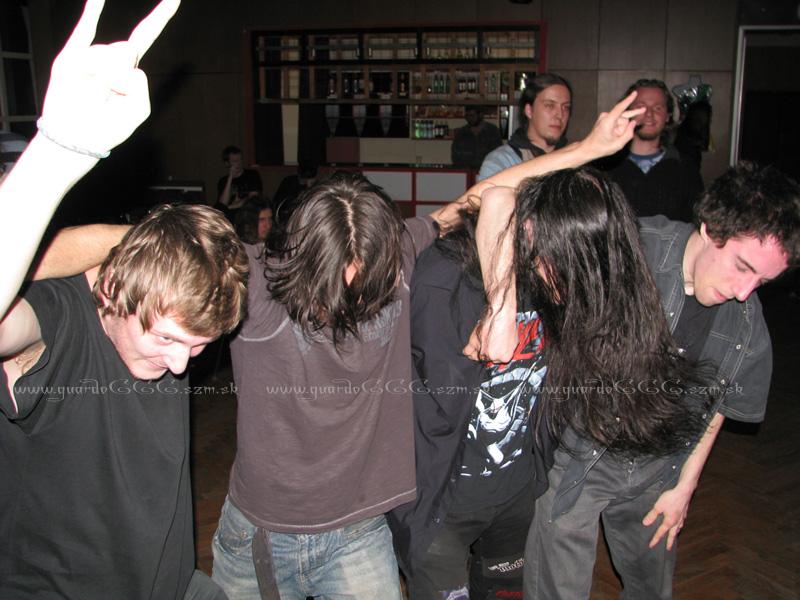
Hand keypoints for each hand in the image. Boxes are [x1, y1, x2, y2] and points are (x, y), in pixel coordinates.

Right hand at [38, 0, 179, 156]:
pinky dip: (92, 12)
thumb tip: (113, 64)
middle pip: (125, 50)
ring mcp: (90, 55)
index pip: (146, 35)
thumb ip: (137, 82)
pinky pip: (82, 31)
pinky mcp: (69, 58)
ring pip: (105, 55)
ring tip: (92, 95)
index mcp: (130, 67)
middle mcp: (110, 55)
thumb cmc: (109, 125)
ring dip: (102, 79)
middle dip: (121, 75)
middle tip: (110, 96)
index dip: (160, 15)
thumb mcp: (137, 109)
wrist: (78, 137)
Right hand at [463, 308, 516, 363]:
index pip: (499, 361)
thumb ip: (508, 350)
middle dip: (488, 353)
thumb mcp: (515, 340)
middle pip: (487, 359)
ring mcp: (482, 351)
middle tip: (489, 345)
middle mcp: (492, 357)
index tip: (496, 348)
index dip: (497, 354)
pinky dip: (469, 351)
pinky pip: (467, 352)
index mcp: (504, 358)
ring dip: (477, 354)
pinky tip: (472, 348)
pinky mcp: (473, 343)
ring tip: (481, 348)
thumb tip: (504, 351)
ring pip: (476, 357)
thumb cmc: (508, 325)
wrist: (500, 315)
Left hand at [580, 91, 645, 159]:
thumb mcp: (618, 145)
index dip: (629, 100)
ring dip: (620, 129)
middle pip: (624, 118)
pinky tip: (613, 134)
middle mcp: (605, 116)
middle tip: (618, 136)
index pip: (620, 108)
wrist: (588, 148)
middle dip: (624, 128)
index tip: (634, 93)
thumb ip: (629, 133)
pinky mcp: (604, 118)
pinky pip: (617, 120)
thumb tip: (634, 122)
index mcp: (608, 122)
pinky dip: (618, 128)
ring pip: (621, 120)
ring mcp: (604, 116)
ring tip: (613, 137)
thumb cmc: (601, 148)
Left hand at [642, 484, 694, 549]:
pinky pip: (681, 523)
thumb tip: (645, 524)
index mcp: (669, 522)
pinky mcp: (684, 513)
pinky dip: (679, 526)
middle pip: (672, 534)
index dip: (655, 539)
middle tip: (668, 548)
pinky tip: (678, 524)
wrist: (684, 491)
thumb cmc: (670, 498)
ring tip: (673, 537)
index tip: (651, 546)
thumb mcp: (658, 506)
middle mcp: (677, 522)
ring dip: (675, 534)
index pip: (661, 533)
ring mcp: (681, 518)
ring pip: (678, 529)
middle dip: (669, 542)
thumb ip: (652, 515)